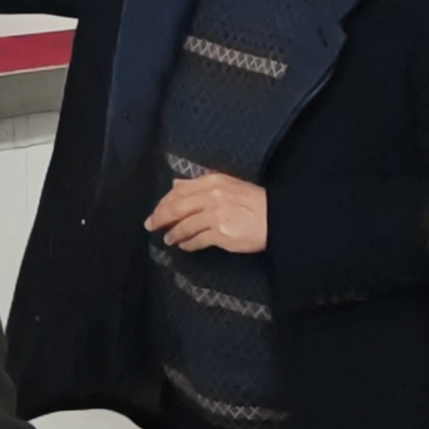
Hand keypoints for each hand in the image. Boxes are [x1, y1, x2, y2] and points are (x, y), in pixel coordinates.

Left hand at [145, 174, 267, 253]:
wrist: (277, 217)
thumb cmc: (253, 201)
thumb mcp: (227, 184)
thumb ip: (199, 184)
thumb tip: (175, 184)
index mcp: (212, 182)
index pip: (179, 191)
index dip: (163, 202)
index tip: (155, 211)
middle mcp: (212, 197)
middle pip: (177, 207)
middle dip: (160, 217)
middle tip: (151, 226)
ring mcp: (216, 216)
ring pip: (184, 225)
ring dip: (173, 233)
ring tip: (168, 239)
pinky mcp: (222, 234)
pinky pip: (197, 240)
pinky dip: (187, 244)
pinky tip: (184, 246)